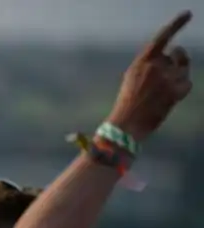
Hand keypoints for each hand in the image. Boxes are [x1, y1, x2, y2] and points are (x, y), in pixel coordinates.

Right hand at [108, 11, 192, 141]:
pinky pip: (187, 83)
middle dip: (175, 63)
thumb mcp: (133, 79)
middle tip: (165, 78)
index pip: (162, 38)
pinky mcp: (176, 90)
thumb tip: (175, 55)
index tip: (188, 14)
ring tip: (162, 94)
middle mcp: (155, 66)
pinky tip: (169, 99)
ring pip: (183, 70)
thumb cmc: (128, 105)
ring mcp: (167, 78)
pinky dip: (182, 90)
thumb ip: (151, 65)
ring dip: (177, 79)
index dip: (176, 24)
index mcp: (142, 62)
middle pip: (175, 57)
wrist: (126, 126)